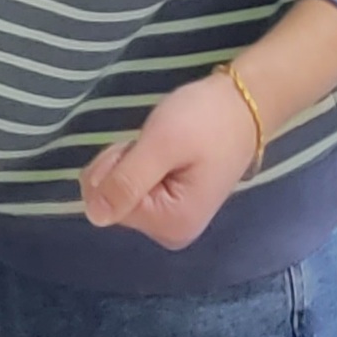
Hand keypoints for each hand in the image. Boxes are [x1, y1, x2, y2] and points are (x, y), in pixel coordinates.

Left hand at [80, 70, 259, 249]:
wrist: (242, 105)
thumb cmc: (205, 120)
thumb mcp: (161, 145)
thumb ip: (127, 181)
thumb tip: (94, 217)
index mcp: (171, 224)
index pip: (107, 203)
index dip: (115, 168)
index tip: (145, 147)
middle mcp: (170, 232)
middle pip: (110, 201)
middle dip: (121, 165)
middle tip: (155, 144)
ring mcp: (172, 220)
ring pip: (116, 192)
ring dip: (128, 161)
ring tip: (163, 145)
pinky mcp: (171, 204)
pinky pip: (132, 186)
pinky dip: (137, 163)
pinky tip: (163, 151)